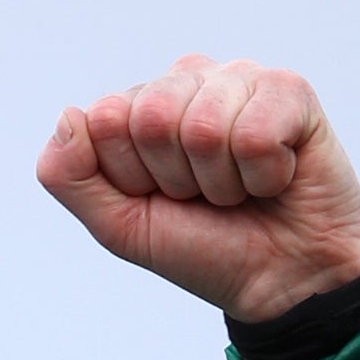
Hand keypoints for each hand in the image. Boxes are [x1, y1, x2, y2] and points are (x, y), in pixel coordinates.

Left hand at [36, 56, 359, 322]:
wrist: (278, 280)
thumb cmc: (202, 248)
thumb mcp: (118, 225)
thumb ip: (69, 176)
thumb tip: (68, 115)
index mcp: (139, 107)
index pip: (104, 119)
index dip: (131, 176)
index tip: (162, 198)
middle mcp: (187, 81)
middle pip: (151, 116)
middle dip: (176, 178)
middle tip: (203, 196)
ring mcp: (239, 79)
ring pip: (202, 126)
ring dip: (221, 181)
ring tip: (240, 190)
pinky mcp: (290, 91)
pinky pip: (255, 134)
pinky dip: (262, 176)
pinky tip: (274, 178)